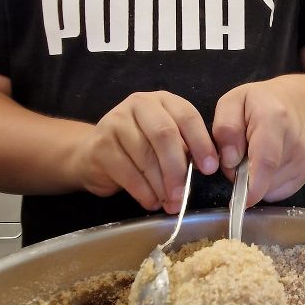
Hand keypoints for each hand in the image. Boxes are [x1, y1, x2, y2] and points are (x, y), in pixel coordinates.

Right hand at [69, 92, 217, 212]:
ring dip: (161, 186)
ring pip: (146, 156)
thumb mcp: (166, 142)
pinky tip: (151, 202)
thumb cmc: (139, 148)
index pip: (187, 116)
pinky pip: (127, 172)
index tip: (210, 169)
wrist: (93, 154)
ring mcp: (116, 122)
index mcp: (163, 101)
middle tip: (184, 194)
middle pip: (165, 135)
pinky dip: (143, 192)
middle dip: (177, 169)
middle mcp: (139, 104)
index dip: (201, 143)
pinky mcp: (101, 145)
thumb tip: (206, 169)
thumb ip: (185, 149)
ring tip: (170, 204)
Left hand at [212, 79, 304, 206]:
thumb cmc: (256, 104)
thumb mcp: (232, 103)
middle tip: (237, 159)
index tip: (241, 200)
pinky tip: (265, 165)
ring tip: (253, 157)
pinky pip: (277, 192)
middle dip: (243, 179)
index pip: (267, 160)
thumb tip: (230, 161)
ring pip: (270, 188)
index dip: (253, 185)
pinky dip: (265, 185)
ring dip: (253, 182)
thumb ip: (225, 128)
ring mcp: (304, 160)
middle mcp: (295, 141)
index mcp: (274, 119)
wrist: (294, 104)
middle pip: (265, 178)